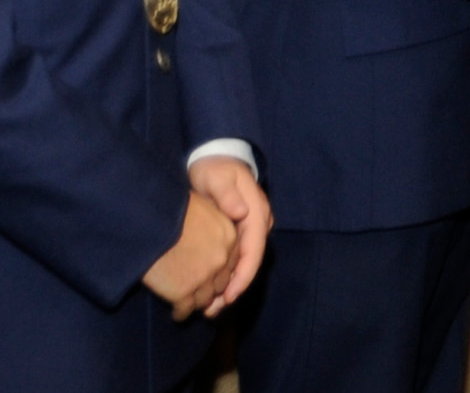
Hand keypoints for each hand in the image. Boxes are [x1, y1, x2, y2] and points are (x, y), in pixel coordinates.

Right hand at [141, 189, 238, 319]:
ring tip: (187, 304)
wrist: (146, 222)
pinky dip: (180, 313)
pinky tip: (176, 311)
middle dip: (210, 288)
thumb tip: (214, 234)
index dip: (220, 269)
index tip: (210, 274)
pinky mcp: (183, 293)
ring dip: (197, 303)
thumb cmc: (169, 209)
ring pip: (205, 299)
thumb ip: (214, 223)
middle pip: (221, 283)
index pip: (231, 261)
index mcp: (229, 235)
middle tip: (199, 292)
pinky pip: (185, 310)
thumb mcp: (202, 207)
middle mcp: (222, 258)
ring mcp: (204, 277)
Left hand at [188, 156, 271, 317]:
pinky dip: (226, 276)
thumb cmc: (216, 169)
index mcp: (257, 212)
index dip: (243, 276)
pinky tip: (213, 289)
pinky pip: (237, 258)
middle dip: (235, 289)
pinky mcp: (241, 231)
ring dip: (230, 286)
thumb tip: (241, 212)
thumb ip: (227, 194)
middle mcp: (259, 223)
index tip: (229, 296)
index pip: (254, 251)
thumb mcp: (218, 177)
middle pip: (250, 262)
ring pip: (245, 263)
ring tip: (210, 308)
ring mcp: (251, 228)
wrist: (217, 158)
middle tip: (213, 311)